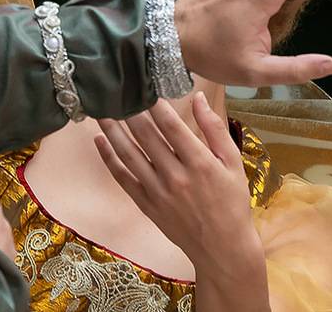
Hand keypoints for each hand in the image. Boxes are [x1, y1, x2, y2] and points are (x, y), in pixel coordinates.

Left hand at [95, 95, 269, 308]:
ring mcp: (158, 192)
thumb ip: (214, 129)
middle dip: (129, 110)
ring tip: (100, 109)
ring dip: (112, 130)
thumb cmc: (232, 202)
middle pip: (146, 136)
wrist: (222, 248)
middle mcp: (175, 176)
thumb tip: (198, 96)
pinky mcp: (146, 205)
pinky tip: (99, 141)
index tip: (143, 83)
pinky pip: (123, 178)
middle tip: (115, 89)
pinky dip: (108, 159)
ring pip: (129, 154)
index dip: (155, 103)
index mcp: (200, 163)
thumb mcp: (232, 162)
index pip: (171, 125)